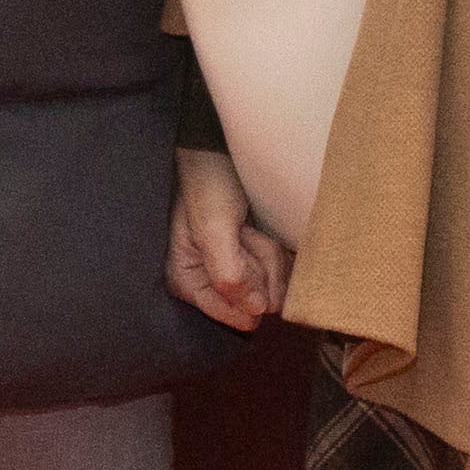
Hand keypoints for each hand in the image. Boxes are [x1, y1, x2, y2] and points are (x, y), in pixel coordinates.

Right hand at [166, 147, 291, 332]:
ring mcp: (237, 272)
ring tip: (250, 226)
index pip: (228, 313)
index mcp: (188, 281)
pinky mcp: (256, 260)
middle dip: (259, 264)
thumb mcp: (213, 231)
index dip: (249, 292)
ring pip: (273, 285)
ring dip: (269, 252)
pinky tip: (261, 230)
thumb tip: (255, 313)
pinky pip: (281, 270)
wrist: (221, 156)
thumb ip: (229, 274)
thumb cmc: (208, 188)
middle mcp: (212, 282)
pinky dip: (277, 250)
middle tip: (245, 232)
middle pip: (257, 300)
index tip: (244, 253)